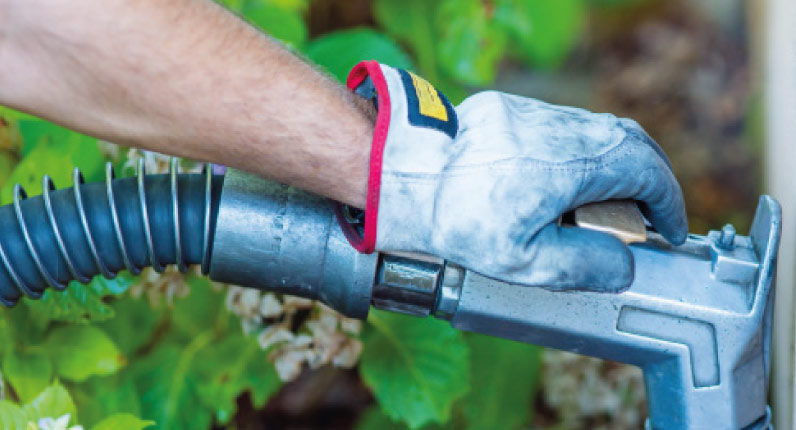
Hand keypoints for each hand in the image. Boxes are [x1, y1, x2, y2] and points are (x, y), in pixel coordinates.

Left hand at [336, 61, 687, 292]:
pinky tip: (563, 182)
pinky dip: (578, 152)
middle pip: (628, 142)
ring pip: (596, 130)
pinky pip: (561, 127)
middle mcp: (560, 129)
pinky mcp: (509, 109)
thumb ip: (584, 265)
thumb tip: (623, 264)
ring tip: (605, 205)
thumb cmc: (458, 222)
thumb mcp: (525, 262)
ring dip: (613, 164)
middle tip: (647, 217)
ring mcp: (534, 114)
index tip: (670, 229)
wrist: (405, 180)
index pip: (646, 172)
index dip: (667, 203)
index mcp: (572, 164)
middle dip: (648, 180)